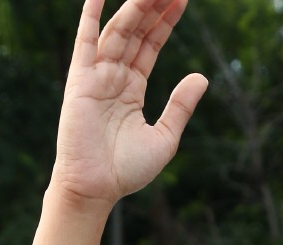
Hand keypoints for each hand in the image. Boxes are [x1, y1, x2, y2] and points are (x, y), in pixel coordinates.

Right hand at [53, 0, 207, 208]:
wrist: (96, 188)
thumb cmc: (126, 170)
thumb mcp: (164, 138)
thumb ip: (180, 107)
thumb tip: (202, 77)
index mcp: (132, 88)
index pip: (150, 45)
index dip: (165, 22)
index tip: (181, 0)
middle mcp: (113, 76)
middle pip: (136, 31)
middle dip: (152, 6)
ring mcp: (96, 75)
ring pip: (118, 31)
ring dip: (134, 6)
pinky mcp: (80, 80)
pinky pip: (86, 41)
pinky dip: (91, 16)